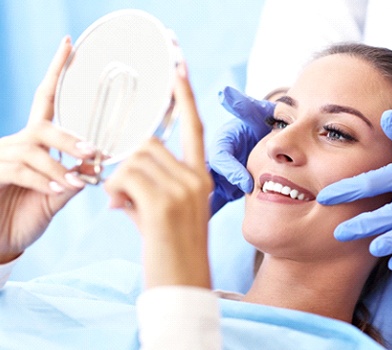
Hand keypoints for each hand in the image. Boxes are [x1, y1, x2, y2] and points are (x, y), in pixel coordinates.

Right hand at [0, 37, 94, 263]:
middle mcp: (16, 143)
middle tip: (93, 152)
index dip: (56, 71)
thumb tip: (95, 164)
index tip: (69, 44)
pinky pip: (19, 169)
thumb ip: (73, 179)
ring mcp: (1, 157)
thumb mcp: (55, 197)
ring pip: (33, 147)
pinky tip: (57, 188)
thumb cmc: (24, 216)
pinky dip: (43, 178)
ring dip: (59, 164)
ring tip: (78, 181)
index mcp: (34, 143)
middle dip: (70, 139)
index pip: (46, 100)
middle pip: (43, 125)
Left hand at [104, 63, 212, 288]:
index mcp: (200, 178)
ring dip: (119, 181)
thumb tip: (120, 172)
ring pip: (134, 159)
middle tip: (124, 194)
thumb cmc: (173, 251)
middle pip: (148, 143)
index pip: (193, 127)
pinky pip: (125, 177)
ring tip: (126, 207)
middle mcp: (196, 178)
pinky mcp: (163, 203)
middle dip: (128, 163)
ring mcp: (183, 189)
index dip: (184, 95)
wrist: (183, 286)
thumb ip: (150, 184)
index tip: (178, 65)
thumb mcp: (168, 213)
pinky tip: (122, 211)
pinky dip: (115, 192)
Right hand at [208, 87, 274, 213]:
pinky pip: (213, 202)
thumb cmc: (259, 124)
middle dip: (211, 194)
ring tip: (200, 224)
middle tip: (218, 210)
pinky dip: (208, 213)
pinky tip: (200, 229)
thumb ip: (244, 106)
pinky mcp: (223, 189)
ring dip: (205, 206)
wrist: (265, 138)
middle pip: (207, 177)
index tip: (246, 182)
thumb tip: (226, 94)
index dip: (231, 170)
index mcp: (222, 142)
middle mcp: (216, 159)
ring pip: (206, 192)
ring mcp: (218, 176)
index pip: (221, 157)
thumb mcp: (254, 114)